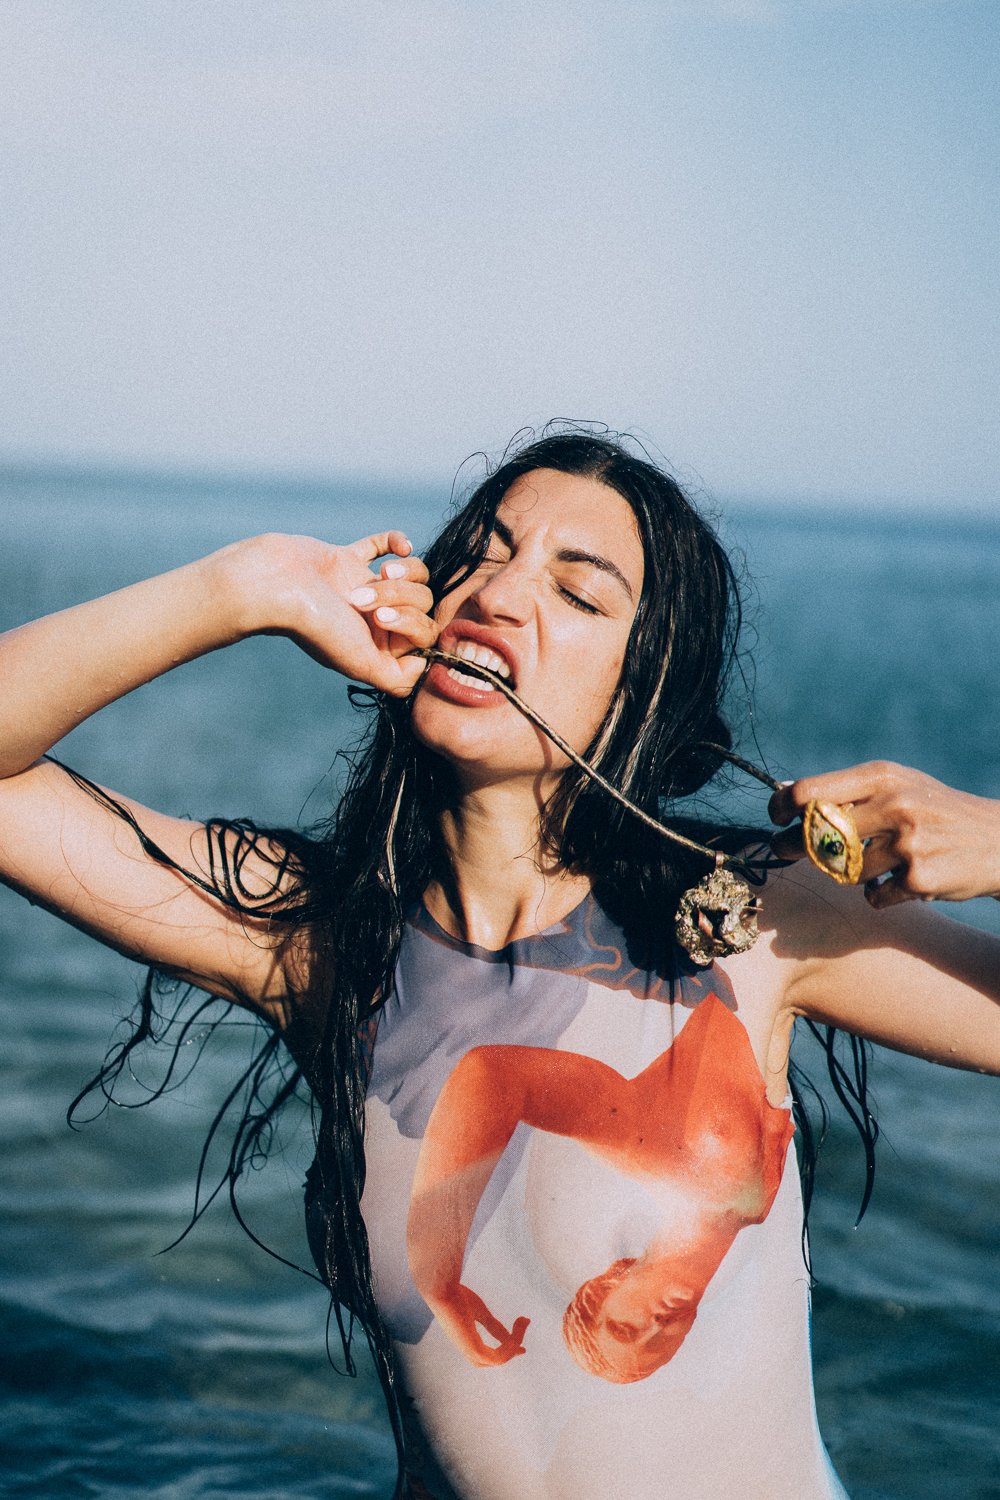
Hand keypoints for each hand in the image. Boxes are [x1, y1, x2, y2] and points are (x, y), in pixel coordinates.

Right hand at [221, 529, 436, 696]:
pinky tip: (398, 548)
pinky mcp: (350, 559)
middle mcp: (374, 619)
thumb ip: (399, 679)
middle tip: (361, 599)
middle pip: (421, 601)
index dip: (411, 623)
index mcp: (379, 646)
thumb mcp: (362, 664)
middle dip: (398, 596)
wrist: (274, 586)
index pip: (425, 634)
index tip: (379, 620)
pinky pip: (388, 545)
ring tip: (379, 573)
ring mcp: (365, 587)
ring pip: (414, 574)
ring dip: (403, 572)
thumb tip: (424, 668)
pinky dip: (397, 541)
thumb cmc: (317, 626)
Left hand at [433, 1282, 529, 1366]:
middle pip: (492, 1360)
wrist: (440, 1288)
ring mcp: (468, 1350)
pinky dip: (510, 1347)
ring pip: (498, 1359)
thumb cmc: (454, 1294)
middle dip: (510, 1353)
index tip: (522, 1348)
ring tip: (523, 1321)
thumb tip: (508, 1335)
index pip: (487, 1352)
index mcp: (465, 1339)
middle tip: (524, 1346)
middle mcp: (466, 1348)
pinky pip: (497, 1358)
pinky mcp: (472, 1348)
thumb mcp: (479, 1311)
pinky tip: (516, 1332)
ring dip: (514, 1343)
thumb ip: (493, 1324)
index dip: (506, 1350)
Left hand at [769, 761, 999, 906]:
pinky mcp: (918, 878)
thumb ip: (847, 790)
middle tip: (784, 851)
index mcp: (882, 777)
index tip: (777, 819)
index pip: (809, 792)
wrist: (999, 840)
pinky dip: (879, 894)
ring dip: (849, 873)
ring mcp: (907, 843)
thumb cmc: (934, 810)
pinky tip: (899, 881)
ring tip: (873, 863)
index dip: (782, 808)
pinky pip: (873, 897)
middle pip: (816, 835)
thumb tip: (784, 793)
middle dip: (793, 846)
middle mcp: (894, 805)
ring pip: (843, 871)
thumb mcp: (898, 785)